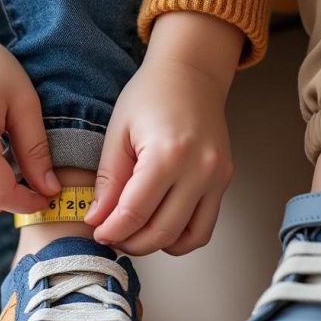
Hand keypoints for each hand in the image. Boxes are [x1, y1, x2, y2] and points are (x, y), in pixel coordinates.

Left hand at [85, 12, 241, 255]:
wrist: (191, 74)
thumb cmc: (150, 95)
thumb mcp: (117, 133)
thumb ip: (108, 180)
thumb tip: (97, 219)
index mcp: (168, 154)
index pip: (135, 212)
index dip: (111, 230)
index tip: (97, 231)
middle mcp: (199, 169)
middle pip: (161, 231)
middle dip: (130, 242)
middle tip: (110, 236)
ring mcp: (217, 178)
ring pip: (186, 238)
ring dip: (155, 245)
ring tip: (132, 233)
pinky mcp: (223, 182)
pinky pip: (204, 228)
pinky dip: (180, 238)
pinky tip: (158, 227)